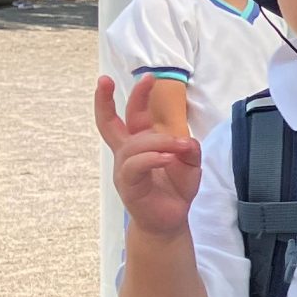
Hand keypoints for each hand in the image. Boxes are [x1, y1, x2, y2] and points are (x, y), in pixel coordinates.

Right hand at [96, 74, 200, 238]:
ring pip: (133, 145)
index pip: (133, 116)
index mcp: (140, 144)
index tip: (147, 76)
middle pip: (109, 123)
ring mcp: (125, 168)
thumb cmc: (175, 190)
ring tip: (180, 146)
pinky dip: (152, 158)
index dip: (138, 96)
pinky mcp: (129, 185)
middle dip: (105, 101)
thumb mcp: (190, 165)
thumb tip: (187, 140)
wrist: (170, 220)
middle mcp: (127, 153)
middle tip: (105, 80)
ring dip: (159, 141)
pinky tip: (168, 158)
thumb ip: (190, 149)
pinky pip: (135, 166)